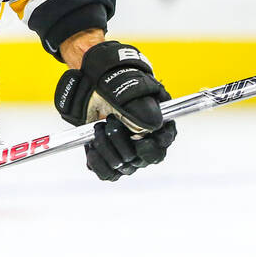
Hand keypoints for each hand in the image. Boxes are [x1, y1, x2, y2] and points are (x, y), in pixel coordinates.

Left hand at [53, 41, 177, 181]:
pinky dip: (97, 162)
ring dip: (107, 148)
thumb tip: (151, 125)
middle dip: (122, 142)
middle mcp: (147, 142)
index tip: (140, 141)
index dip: (152, 147)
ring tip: (98, 127)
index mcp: (160, 123)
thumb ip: (142, 105)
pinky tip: (92, 147)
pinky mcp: (109, 159)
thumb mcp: (131, 87)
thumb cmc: (117, 83)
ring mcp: (128, 152)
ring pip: (123, 167)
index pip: (163, 144)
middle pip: (141, 160)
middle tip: (110, 121)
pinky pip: (107, 173)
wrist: (94, 85)